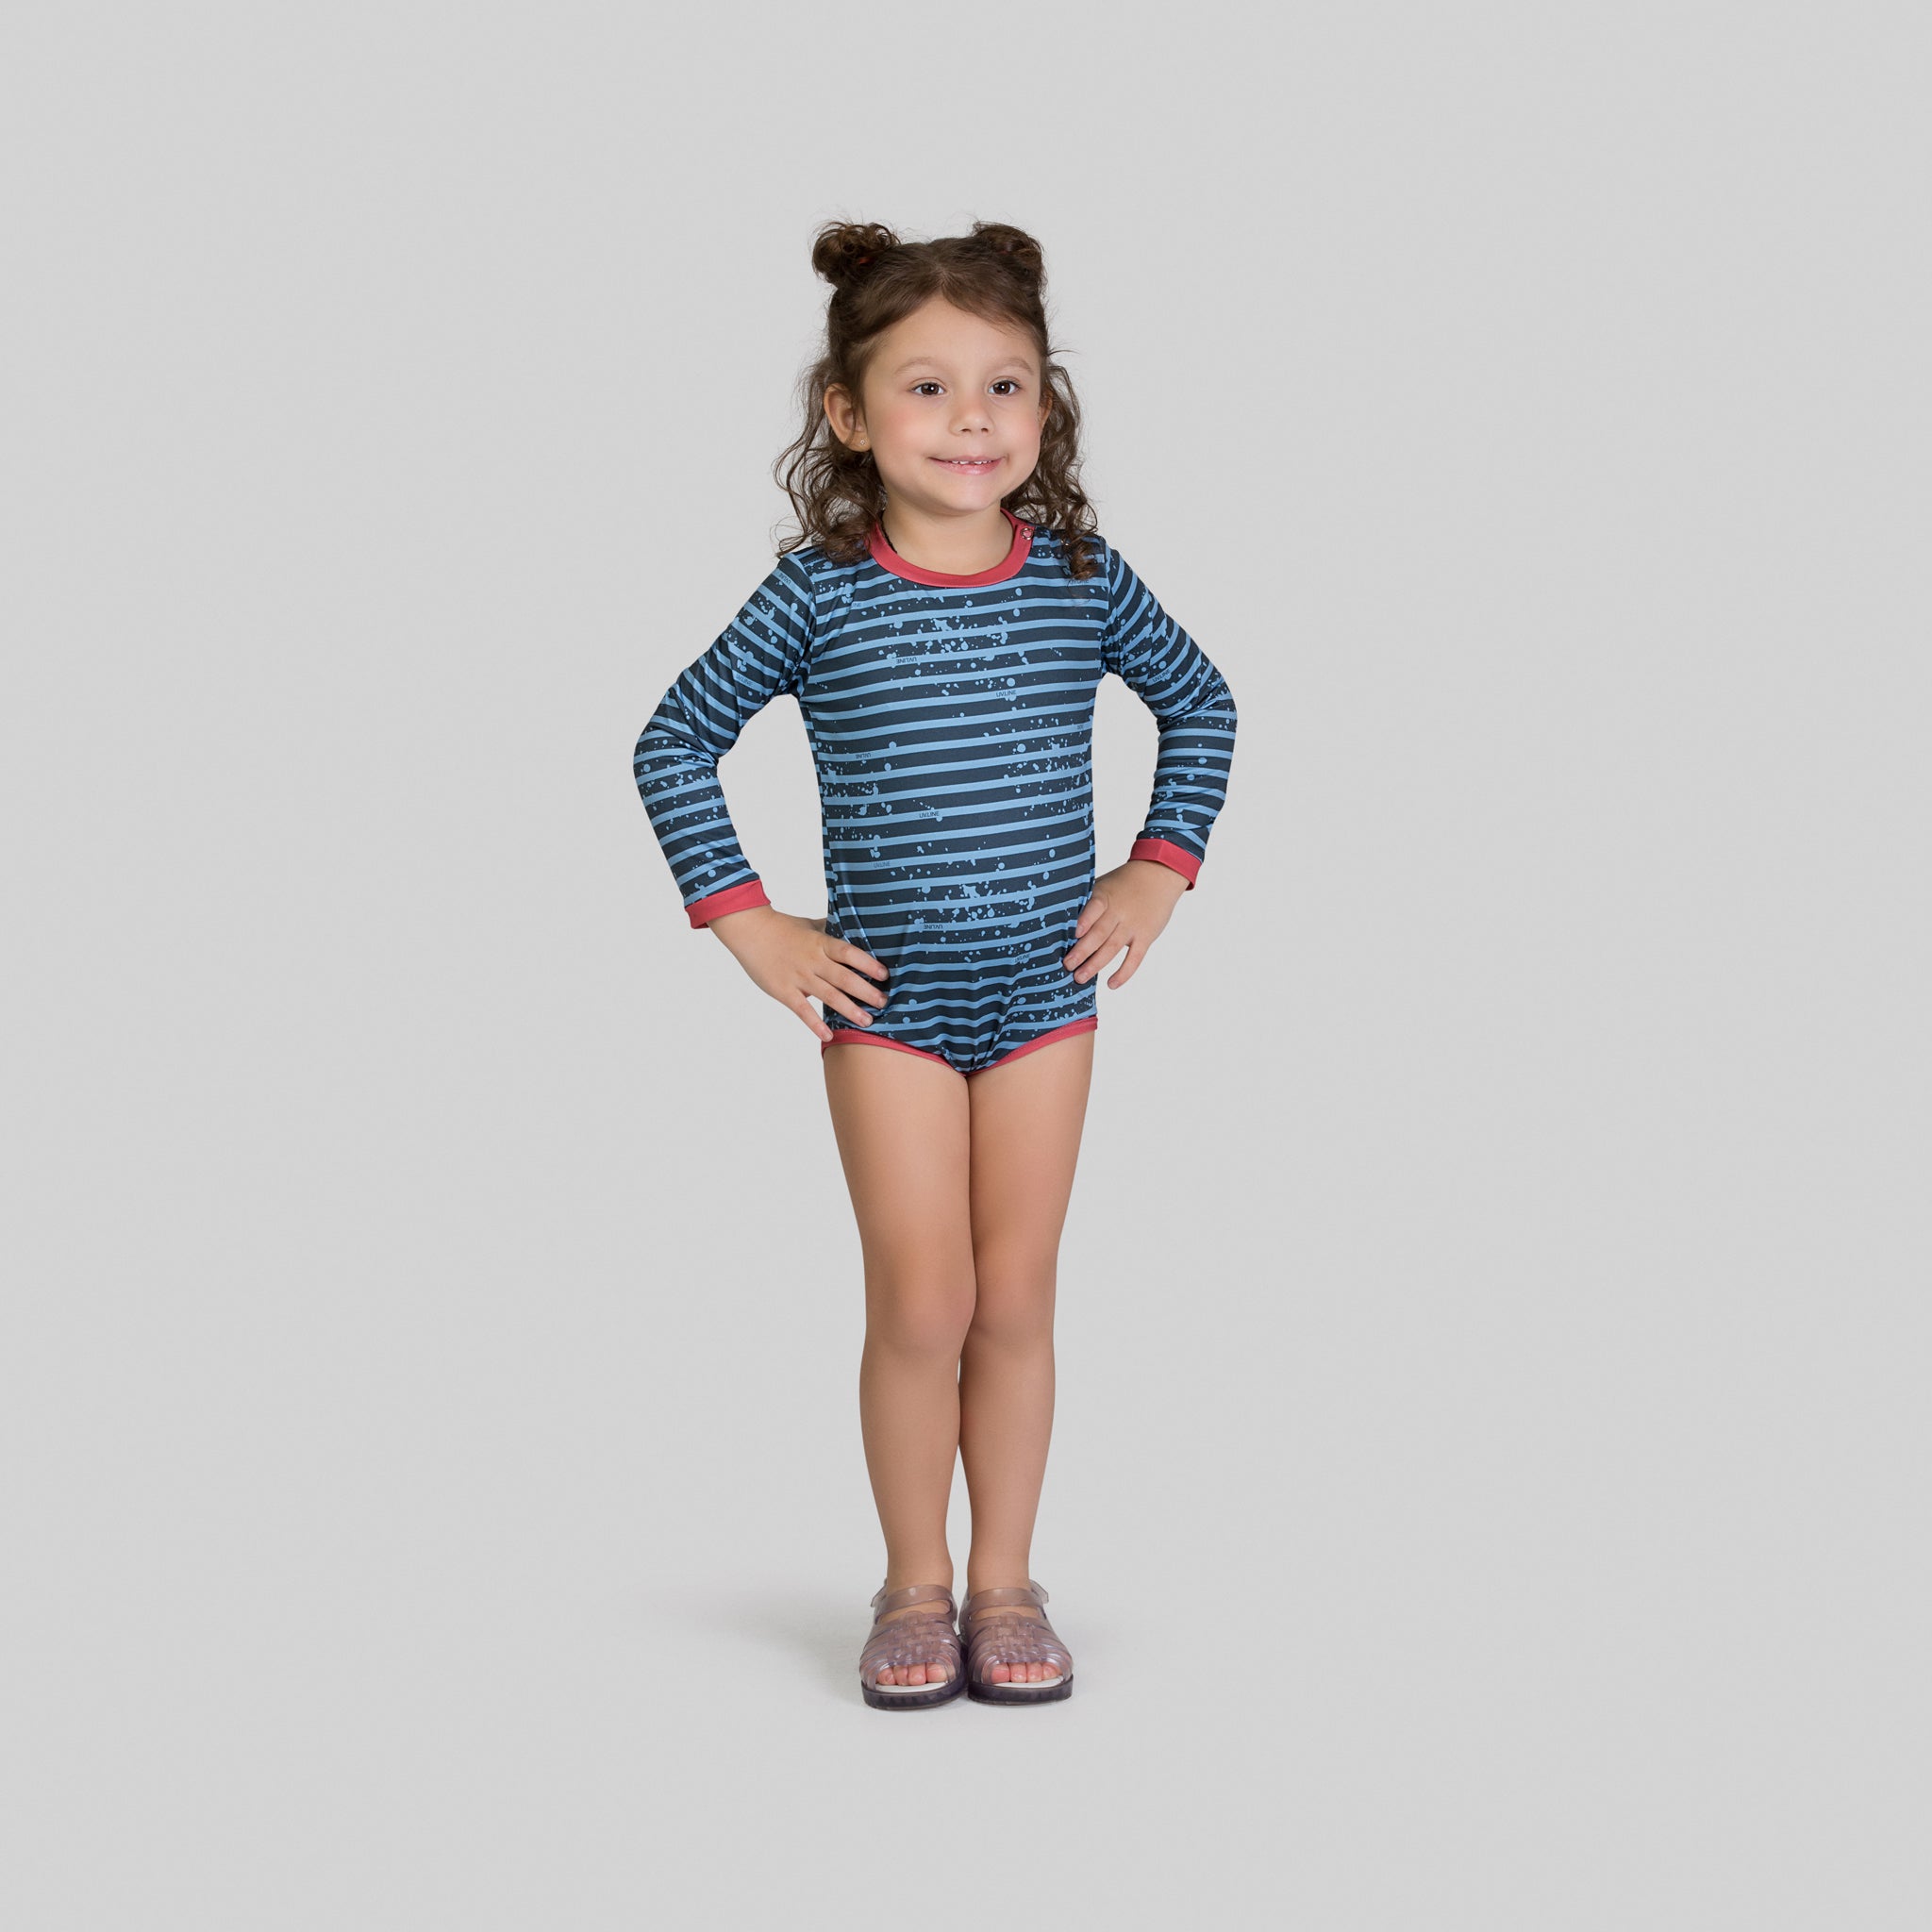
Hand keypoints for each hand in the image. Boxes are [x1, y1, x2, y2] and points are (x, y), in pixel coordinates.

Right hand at [705, 906, 887, 1041]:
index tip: (885, 975)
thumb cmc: (781, 927)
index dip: (868, 964)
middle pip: (845, 978)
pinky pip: (803, 1011)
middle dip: (866, 992)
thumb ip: (830, 930)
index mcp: (820, 943)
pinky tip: (828, 1035)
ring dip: (850, 1010)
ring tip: (867, 1022)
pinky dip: (815, 1024)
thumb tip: (853, 927)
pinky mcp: (784, 991)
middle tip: (884, 1003)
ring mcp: (799, 977)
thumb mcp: (809, 924)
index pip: (849, 953)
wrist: (750, 932)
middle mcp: (813, 961)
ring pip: (829, 996)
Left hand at [1064, 860, 1189, 990]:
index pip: (1095, 908)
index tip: (1074, 933)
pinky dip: (1124, 973)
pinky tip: (1111, 984)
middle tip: (1067, 965)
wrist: (1158, 876)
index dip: (1085, 920)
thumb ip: (1086, 903)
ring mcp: (1133, 925)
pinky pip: (1135, 958)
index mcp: (1105, 896)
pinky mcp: (1145, 937)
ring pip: (1112, 948)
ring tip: (1080, 978)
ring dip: (1095, 964)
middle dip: (1082, 951)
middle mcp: (1119, 911)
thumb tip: (1058, 922)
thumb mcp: (1104, 885)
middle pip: (1100, 933)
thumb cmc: (1123, 884)